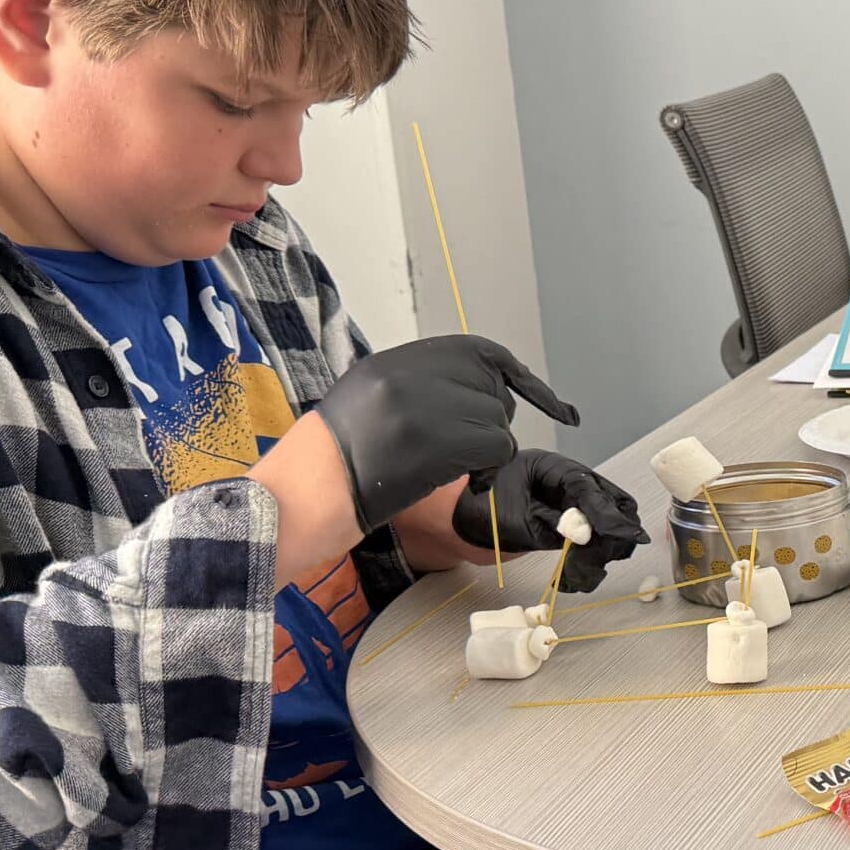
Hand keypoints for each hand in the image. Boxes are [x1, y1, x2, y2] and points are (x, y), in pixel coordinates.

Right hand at [311, 336, 575, 532]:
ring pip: (497, 420)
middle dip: (492, 419)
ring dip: (486, 450)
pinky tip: (464, 482)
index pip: (477, 352)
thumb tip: (478, 386)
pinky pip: (496, 447)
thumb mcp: (370, 401)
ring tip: (447, 468)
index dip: (514, 376)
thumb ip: (420, 386)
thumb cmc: (337, 463)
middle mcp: (409, 374)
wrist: (305, 496)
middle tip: (465, 448)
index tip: (545, 399)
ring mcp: (423, 404)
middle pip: (492, 387)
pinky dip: (489, 469)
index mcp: (393, 362)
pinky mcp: (437, 439)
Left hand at [455, 451, 648, 592]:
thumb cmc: (480, 509)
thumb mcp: (514, 517)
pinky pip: (593, 543)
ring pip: (608, 527)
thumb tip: (584, 535)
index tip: (625, 534)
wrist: (461, 523)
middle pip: (613, 503)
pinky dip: (589, 563)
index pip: (590, 489)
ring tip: (578, 577)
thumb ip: (550, 524)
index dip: (608, 514)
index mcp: (553, 468)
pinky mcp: (569, 527)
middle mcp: (568, 484)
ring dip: (600, 554)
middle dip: (613, 533)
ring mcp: (571, 505)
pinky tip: (574, 578)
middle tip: (602, 558)